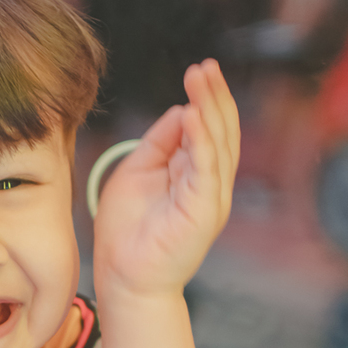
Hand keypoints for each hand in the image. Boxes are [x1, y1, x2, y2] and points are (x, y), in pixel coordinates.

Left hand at [93, 60, 239, 302]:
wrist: (125, 280)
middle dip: (214, 96)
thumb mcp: (138, 172)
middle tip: (204, 67)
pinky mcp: (203, 212)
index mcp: (196, 175)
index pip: (210, 129)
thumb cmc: (128, 233)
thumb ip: (160, 143)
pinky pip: (207, 169)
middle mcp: (210, 184)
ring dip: (211, 108)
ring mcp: (210, 198)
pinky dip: (203, 140)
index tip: (199, 71)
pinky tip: (193, 114)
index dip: (207, 99)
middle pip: (221, 131)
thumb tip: (180, 109)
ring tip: (200, 79)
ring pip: (219, 144)